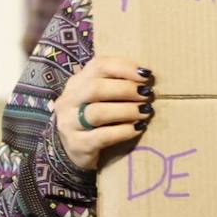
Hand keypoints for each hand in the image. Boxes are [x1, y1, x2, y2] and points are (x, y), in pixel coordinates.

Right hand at [53, 56, 153, 170]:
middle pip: (96, 88)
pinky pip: (103, 136)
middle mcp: (69, 100)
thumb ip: (115, 84)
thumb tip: (146, 78)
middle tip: (147, 94)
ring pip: (98, 112)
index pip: (98, 66)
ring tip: (145, 111)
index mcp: (77, 82)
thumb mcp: (98, 98)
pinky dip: (123, 131)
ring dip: (127, 110)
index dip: (124, 68)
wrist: (72, 150)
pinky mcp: (77, 145)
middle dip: (126, 89)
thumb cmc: (93, 119)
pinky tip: (138, 128)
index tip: (146, 75)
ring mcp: (69, 123)